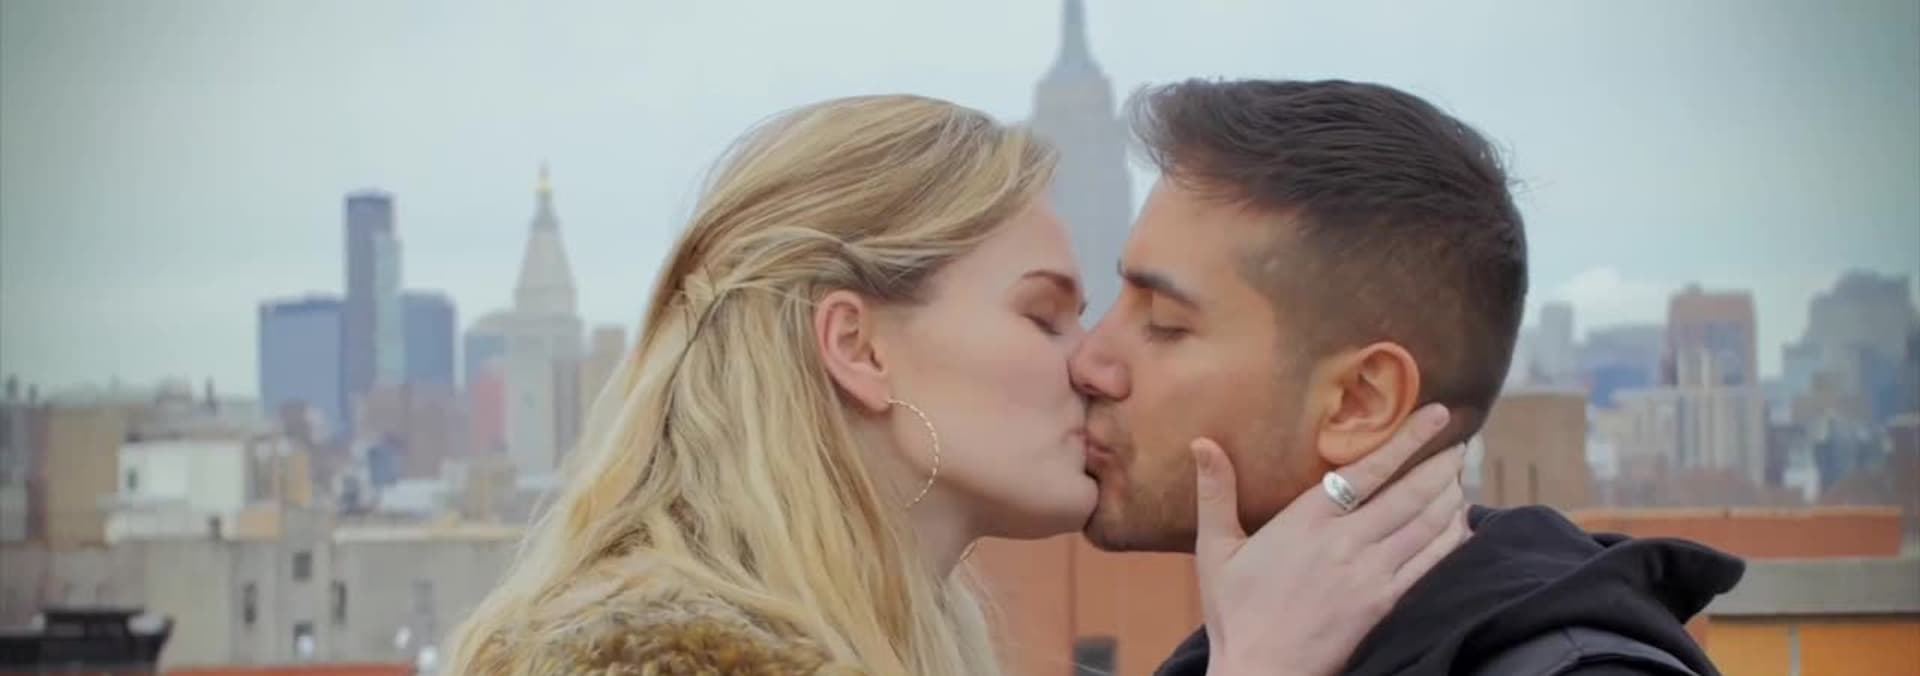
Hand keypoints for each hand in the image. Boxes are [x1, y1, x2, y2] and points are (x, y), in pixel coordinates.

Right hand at [1195, 404, 1469, 675]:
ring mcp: (1370, 575)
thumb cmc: (1234, 613)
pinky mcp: (1383, 604)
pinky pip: (1429, 565)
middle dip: (1439, 464)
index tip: (1436, 416)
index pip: (1368, 471)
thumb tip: (1202, 442)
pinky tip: (1461, 525)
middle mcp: (1345, 542)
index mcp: (1306, 521)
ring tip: (1460, 475)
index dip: (1407, 440)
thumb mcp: (1215, 550)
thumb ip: (1215, 493)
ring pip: (1425, 526)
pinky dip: (1450, 540)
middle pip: (1408, 495)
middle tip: (1460, 442)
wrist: (1260, 672)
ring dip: (1449, 497)